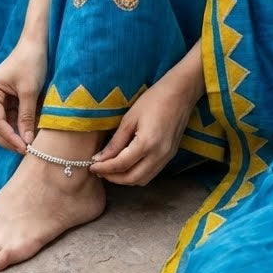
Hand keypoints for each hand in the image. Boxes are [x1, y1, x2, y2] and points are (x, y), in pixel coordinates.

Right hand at [0, 35, 47, 154]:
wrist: (36, 43)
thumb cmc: (31, 62)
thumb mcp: (30, 91)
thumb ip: (26, 116)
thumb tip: (27, 141)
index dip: (9, 137)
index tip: (24, 148)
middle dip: (8, 140)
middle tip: (25, 151)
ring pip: (1, 124)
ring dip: (14, 134)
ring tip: (30, 144)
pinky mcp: (7, 98)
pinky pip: (10, 117)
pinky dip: (19, 125)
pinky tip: (31, 132)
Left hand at [91, 64, 202, 186]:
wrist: (181, 93)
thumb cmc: (153, 100)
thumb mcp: (130, 118)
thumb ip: (115, 142)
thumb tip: (100, 158)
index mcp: (147, 144)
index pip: (121, 165)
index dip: (104, 168)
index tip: (91, 166)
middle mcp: (159, 155)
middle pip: (132, 178)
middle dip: (113, 178)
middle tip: (99, 170)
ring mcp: (167, 157)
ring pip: (143, 179)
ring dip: (126, 179)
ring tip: (111, 169)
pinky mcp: (170, 155)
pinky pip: (152, 173)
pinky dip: (137, 174)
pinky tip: (128, 165)